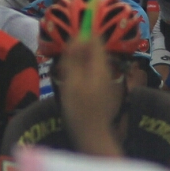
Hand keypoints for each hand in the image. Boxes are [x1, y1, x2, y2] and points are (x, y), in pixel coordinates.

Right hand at [55, 35, 125, 157]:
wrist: (92, 135)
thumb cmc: (79, 109)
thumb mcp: (72, 81)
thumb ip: (75, 58)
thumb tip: (78, 37)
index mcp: (99, 66)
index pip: (95, 39)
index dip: (82, 35)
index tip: (68, 44)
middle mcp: (105, 70)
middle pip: (92, 50)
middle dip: (77, 51)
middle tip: (64, 64)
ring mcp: (104, 80)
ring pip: (89, 62)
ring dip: (76, 63)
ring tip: (66, 76)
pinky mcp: (100, 90)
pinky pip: (90, 74)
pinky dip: (79, 74)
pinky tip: (71, 86)